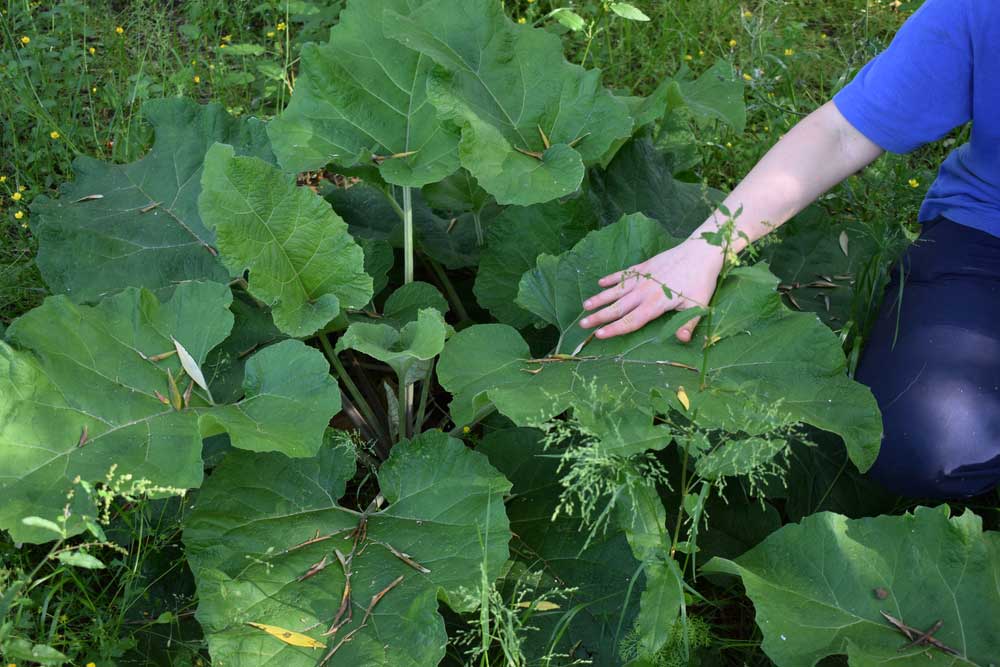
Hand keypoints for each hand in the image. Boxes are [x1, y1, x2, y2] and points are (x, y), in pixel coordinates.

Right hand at [579, 238, 724, 341]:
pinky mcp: (645, 266)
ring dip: (600, 298)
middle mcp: (644, 291)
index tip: (599, 335)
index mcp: (656, 303)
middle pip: (618, 307)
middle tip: (583, 324)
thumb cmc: (701, 280)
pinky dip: (612, 278)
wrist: (701, 251)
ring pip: (617, 290)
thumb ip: (688, 323)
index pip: (631, 320)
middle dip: (599, 316)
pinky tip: (600, 282)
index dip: (614, 329)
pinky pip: (624, 273)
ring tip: (585, 305)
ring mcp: (643, 277)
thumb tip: (682, 340)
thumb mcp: (698, 304)